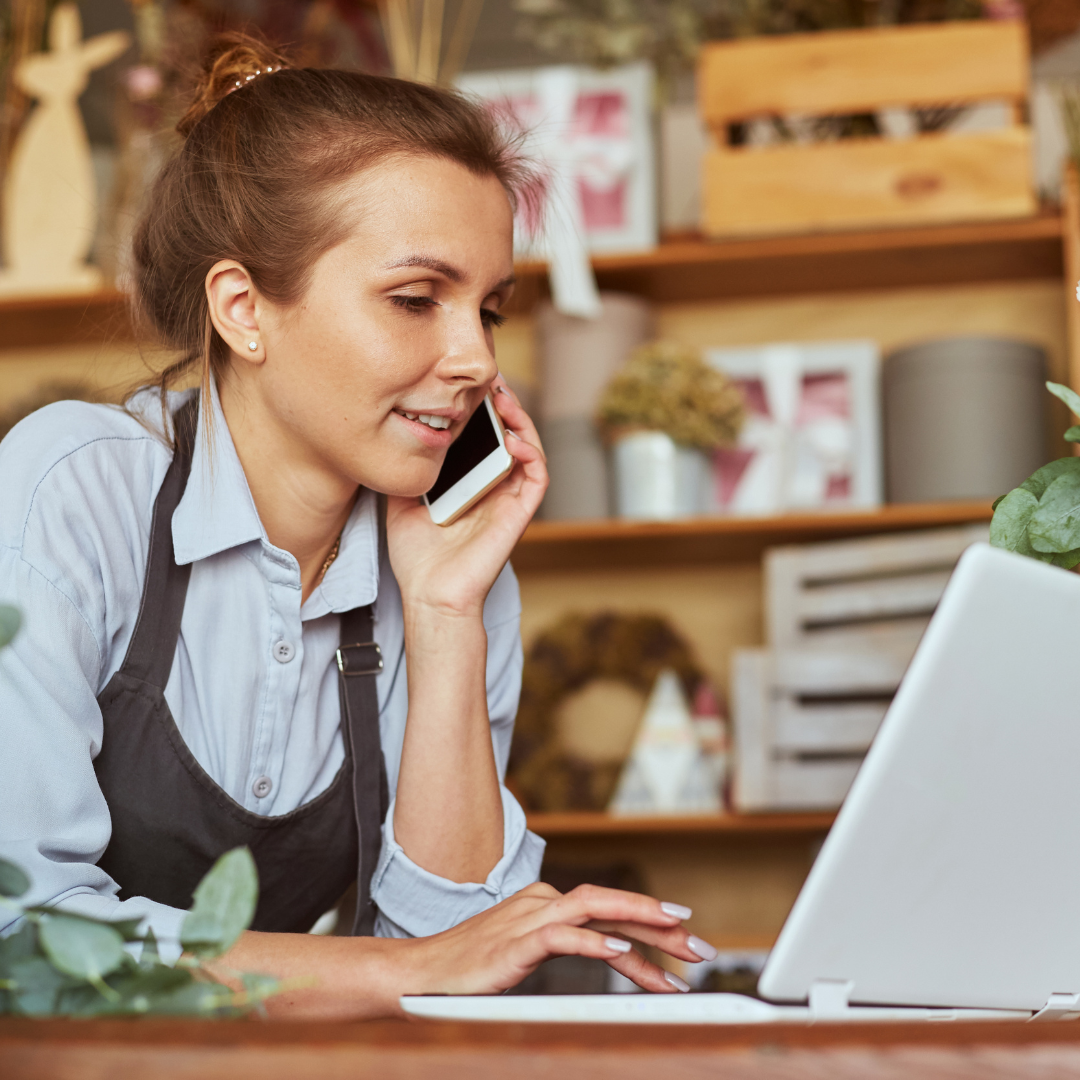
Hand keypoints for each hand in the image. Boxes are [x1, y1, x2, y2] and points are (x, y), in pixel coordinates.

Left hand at [385, 376, 546, 617]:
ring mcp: (509, 499)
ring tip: (503, 396)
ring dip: (520, 419)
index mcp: (471, 483)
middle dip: (503, 403)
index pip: (484, 437)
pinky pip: (537, 476)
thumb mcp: (401, 501)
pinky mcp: (520, 514)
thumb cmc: (418, 558)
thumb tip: (393, 439)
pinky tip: (512, 436)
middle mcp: (494, 487)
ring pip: (528, 448)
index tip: (466, 383)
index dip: (482, 408)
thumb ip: (406, 471)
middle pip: (510, 435)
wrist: (429, 595)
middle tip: (489, 377)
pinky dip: (530, 451)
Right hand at [402, 883, 711, 997]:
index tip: (687, 941)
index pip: (609, 909)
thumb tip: (613, 956)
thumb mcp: (525, 954)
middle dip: (660, 923)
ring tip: (679, 941)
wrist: (420, 975)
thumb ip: (565, 947)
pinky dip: (595, 943)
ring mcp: (529, 919)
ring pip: (596, 911)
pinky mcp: (515, 943)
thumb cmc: (471, 969)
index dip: (651, 922)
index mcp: (547, 904)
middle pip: (612, 905)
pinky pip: (563, 937)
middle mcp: (543, 902)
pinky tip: (621, 955)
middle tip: (700, 946)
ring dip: (641, 925)